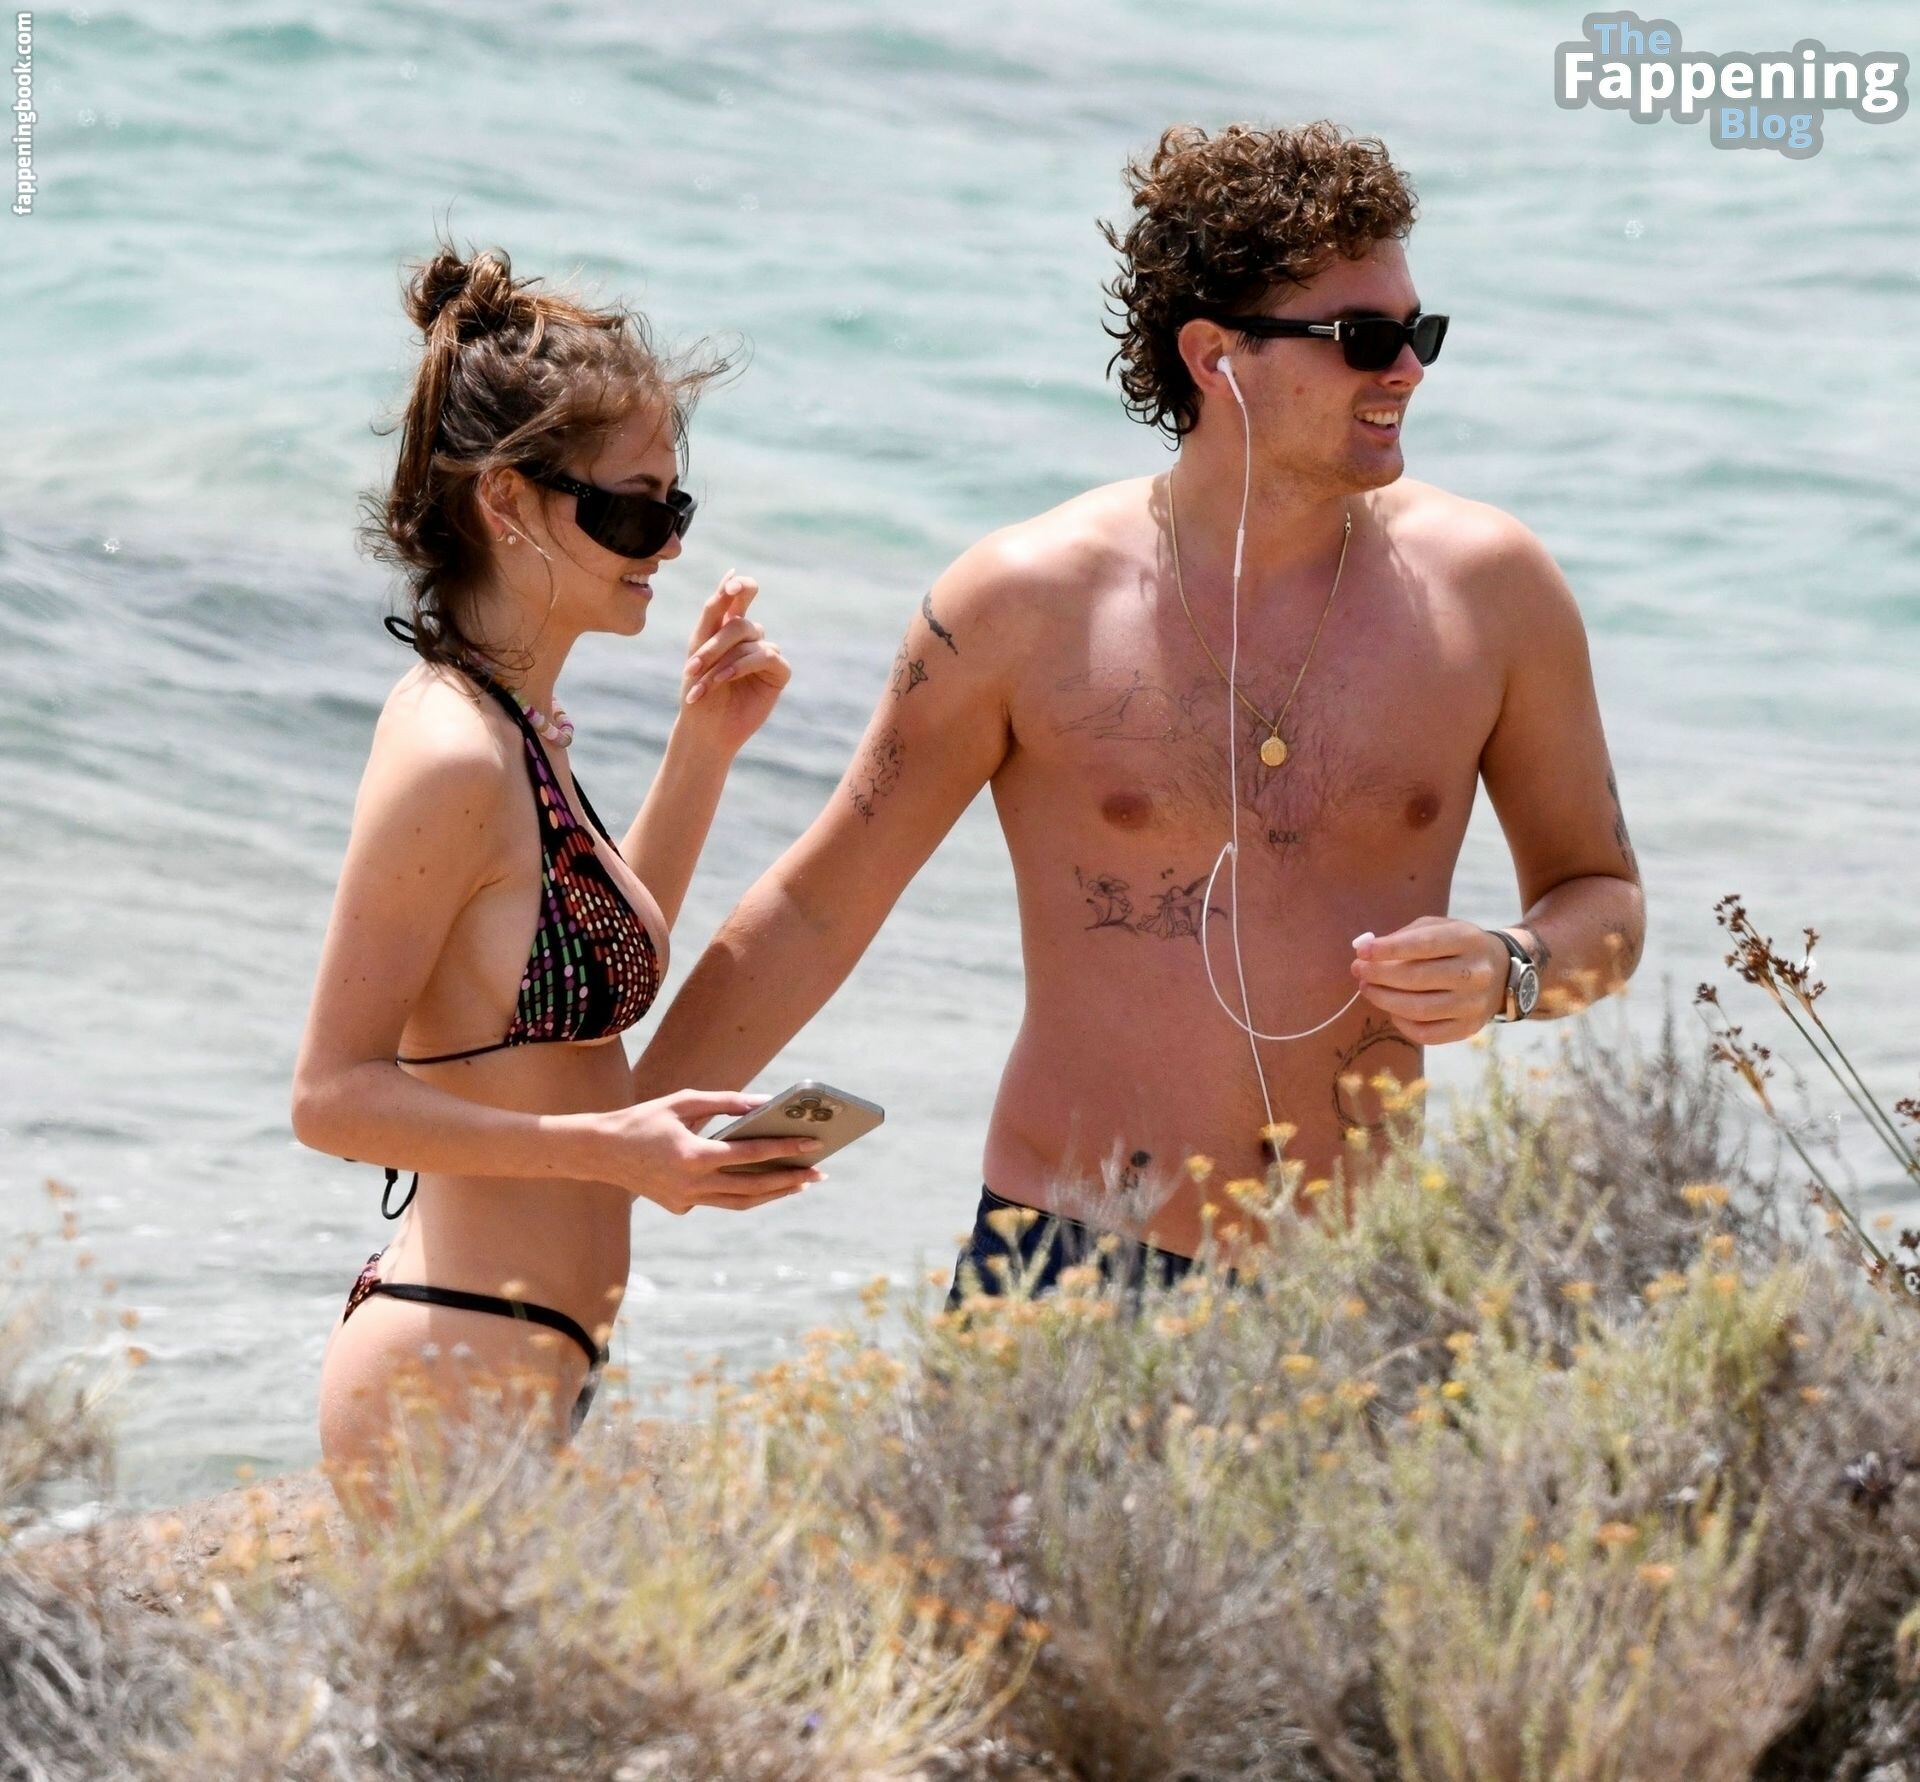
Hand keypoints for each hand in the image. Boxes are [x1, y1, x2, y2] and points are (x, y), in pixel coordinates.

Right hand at [577, 1090, 824, 1213]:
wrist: (598, 1152)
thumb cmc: (643, 1119)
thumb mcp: (683, 1101)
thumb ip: (726, 1102)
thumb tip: (764, 1104)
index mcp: (693, 1156)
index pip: (751, 1154)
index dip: (786, 1149)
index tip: (815, 1146)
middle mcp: (692, 1184)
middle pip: (754, 1186)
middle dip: (791, 1179)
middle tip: (820, 1173)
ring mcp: (685, 1201)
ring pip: (741, 1202)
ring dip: (773, 1193)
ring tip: (799, 1183)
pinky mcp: (680, 1208)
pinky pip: (719, 1201)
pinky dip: (744, 1193)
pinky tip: (764, 1183)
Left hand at [677, 571, 790, 754]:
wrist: (704, 728)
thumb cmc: (696, 688)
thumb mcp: (699, 645)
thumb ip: (715, 610)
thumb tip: (733, 572)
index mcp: (730, 627)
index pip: (742, 595)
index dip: (741, 586)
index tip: (731, 586)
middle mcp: (751, 638)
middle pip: (739, 622)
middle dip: (713, 644)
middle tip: (692, 667)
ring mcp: (766, 654)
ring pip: (749, 639)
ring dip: (720, 661)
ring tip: (701, 684)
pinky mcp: (779, 673)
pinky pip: (765, 655)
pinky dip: (740, 666)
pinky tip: (724, 680)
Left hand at [1349, 917, 1510, 1044]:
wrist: (1501, 972)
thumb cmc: (1455, 946)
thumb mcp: (1438, 928)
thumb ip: (1402, 936)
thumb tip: (1364, 950)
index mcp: (1468, 940)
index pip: (1424, 945)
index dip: (1389, 949)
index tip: (1362, 952)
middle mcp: (1476, 973)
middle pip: (1418, 978)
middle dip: (1380, 975)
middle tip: (1358, 970)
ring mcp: (1474, 1004)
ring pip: (1419, 1009)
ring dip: (1384, 999)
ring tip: (1367, 988)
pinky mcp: (1468, 1028)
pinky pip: (1427, 1034)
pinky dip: (1402, 1023)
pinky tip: (1391, 1009)